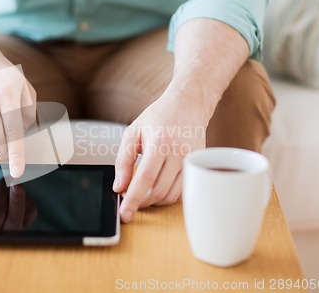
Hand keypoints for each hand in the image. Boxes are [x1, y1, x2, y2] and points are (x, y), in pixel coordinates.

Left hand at [113, 94, 207, 222]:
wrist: (188, 104)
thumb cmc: (159, 117)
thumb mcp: (133, 133)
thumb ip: (123, 160)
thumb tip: (119, 186)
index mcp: (160, 142)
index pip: (145, 178)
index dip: (134, 199)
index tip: (125, 214)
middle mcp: (179, 152)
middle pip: (159, 191)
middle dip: (141, 201)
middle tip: (129, 198)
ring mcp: (191, 160)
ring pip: (172, 195)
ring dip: (154, 201)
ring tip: (142, 192)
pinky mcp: (199, 166)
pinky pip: (182, 191)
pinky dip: (168, 195)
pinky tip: (157, 187)